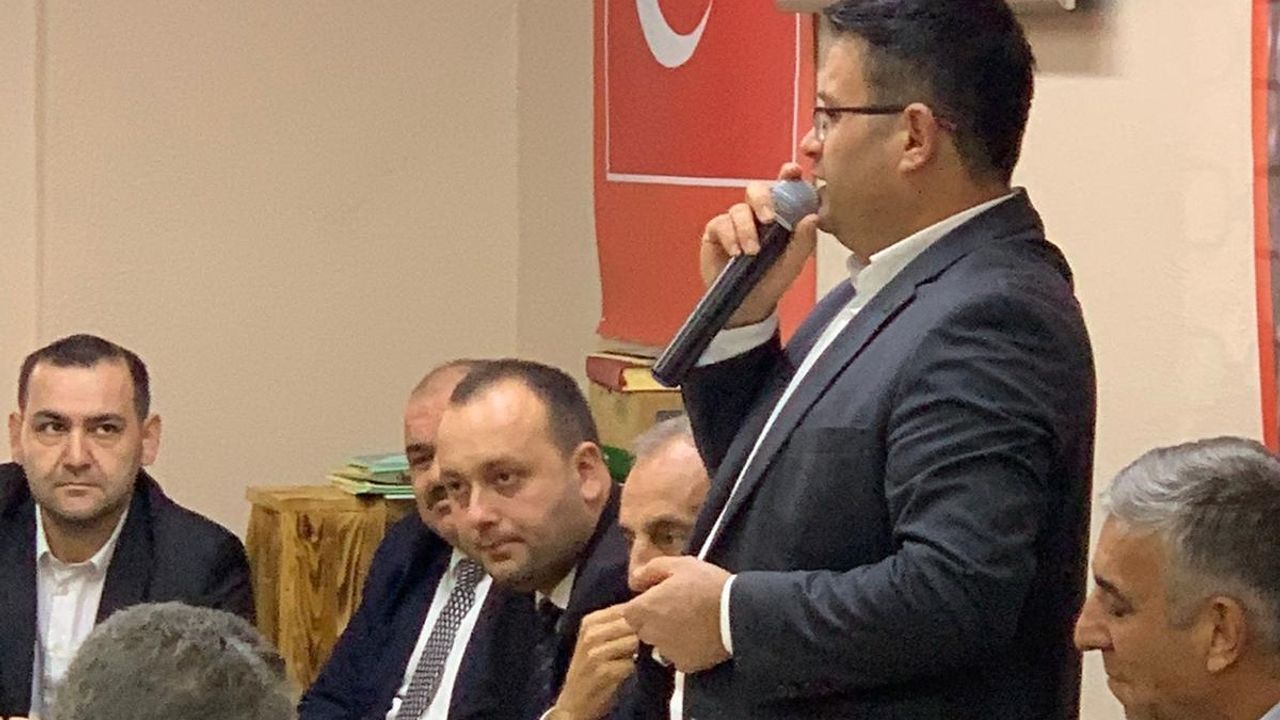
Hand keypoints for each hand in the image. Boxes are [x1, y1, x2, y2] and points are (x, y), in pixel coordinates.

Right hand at [549, 605, 638, 719]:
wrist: (574, 701)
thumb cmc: (590, 668)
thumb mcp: (597, 639)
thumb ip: (617, 623)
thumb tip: (647, 609)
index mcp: (590, 621)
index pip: (625, 607)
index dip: (640, 617)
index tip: (641, 628)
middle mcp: (591, 633)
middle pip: (632, 623)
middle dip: (639, 634)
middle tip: (633, 649)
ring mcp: (595, 652)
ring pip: (633, 641)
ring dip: (635, 653)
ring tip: (624, 661)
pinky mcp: (603, 671)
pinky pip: (630, 664)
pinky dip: (630, 670)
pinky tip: (620, 674)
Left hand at [622, 556, 731, 672]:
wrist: (738, 614)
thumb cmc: (707, 585)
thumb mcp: (680, 564)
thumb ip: (651, 570)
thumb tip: (635, 580)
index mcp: (646, 608)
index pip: (629, 613)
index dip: (643, 606)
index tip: (660, 600)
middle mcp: (651, 633)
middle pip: (643, 629)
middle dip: (654, 621)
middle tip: (677, 609)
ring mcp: (667, 651)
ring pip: (660, 644)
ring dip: (668, 636)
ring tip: (691, 623)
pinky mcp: (685, 665)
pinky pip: (678, 657)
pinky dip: (685, 649)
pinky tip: (700, 637)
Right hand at [699, 162, 818, 327]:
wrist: (750, 304)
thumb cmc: (774, 279)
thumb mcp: (793, 262)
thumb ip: (804, 240)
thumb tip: (811, 217)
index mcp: (780, 213)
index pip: (784, 187)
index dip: (787, 175)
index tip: (792, 172)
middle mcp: (757, 212)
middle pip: (756, 189)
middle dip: (763, 200)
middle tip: (770, 219)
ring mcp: (736, 221)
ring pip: (738, 209)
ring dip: (746, 229)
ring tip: (752, 251)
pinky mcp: (716, 232)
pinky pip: (720, 224)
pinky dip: (729, 237)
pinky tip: (736, 253)